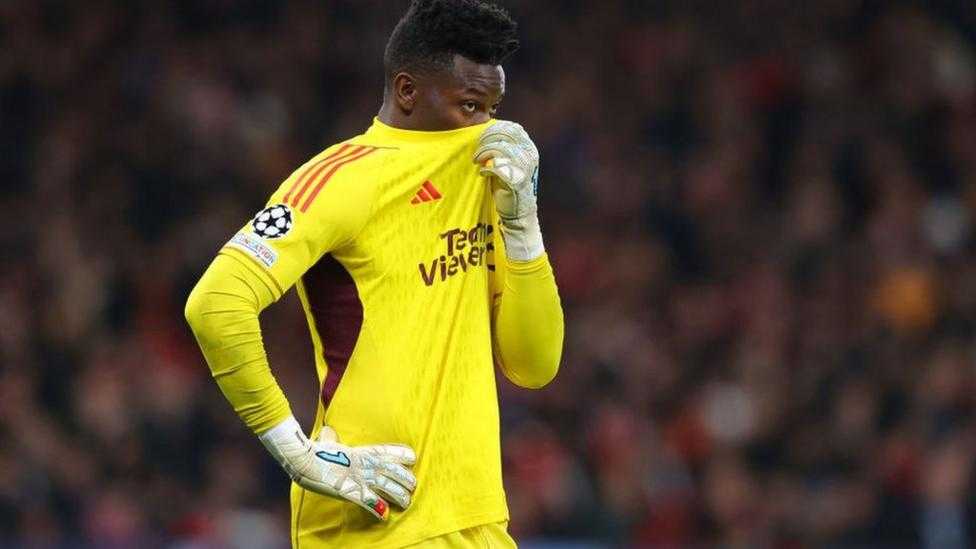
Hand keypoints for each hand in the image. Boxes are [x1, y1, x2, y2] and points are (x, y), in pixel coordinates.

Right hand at [259, 416, 416, 520]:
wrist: (302, 459)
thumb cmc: (313, 450)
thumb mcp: (326, 442)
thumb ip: (332, 438)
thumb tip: (329, 431)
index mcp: (359, 453)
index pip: (386, 451)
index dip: (401, 454)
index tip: (412, 458)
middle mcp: (363, 464)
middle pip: (391, 470)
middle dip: (404, 478)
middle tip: (413, 485)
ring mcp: (357, 477)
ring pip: (385, 485)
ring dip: (398, 494)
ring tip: (406, 502)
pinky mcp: (349, 490)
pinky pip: (367, 500)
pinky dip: (377, 507)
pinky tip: (385, 514)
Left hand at [474, 120, 544, 260]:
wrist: (518, 212)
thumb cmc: (508, 184)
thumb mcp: (508, 161)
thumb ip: (501, 146)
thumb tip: (485, 131)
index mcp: (529, 147)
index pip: (511, 128)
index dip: (494, 130)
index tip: (482, 139)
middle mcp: (529, 155)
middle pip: (503, 136)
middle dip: (485, 141)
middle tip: (477, 153)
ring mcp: (525, 167)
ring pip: (499, 149)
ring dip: (483, 154)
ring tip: (477, 162)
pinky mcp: (516, 181)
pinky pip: (496, 166)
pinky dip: (486, 169)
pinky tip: (483, 173)